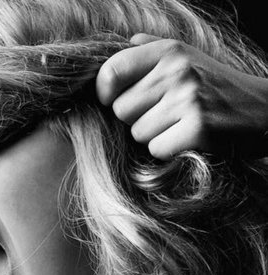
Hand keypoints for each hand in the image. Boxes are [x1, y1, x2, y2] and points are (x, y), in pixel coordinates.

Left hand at [96, 34, 267, 159]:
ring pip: (137, 132)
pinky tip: (185, 139)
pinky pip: (155, 149)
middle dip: (135, 118)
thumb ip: (154, 49)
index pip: (112, 71)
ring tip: (177, 125)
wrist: (263, 110)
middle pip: (121, 109)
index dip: (104, 92)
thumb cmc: (217, 86)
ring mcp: (188, 99)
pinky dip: (166, 150)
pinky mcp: (197, 129)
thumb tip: (127, 43)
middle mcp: (177, 71)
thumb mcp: (189, 56)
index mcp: (169, 51)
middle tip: (161, 115)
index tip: (110, 99)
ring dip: (152, 135)